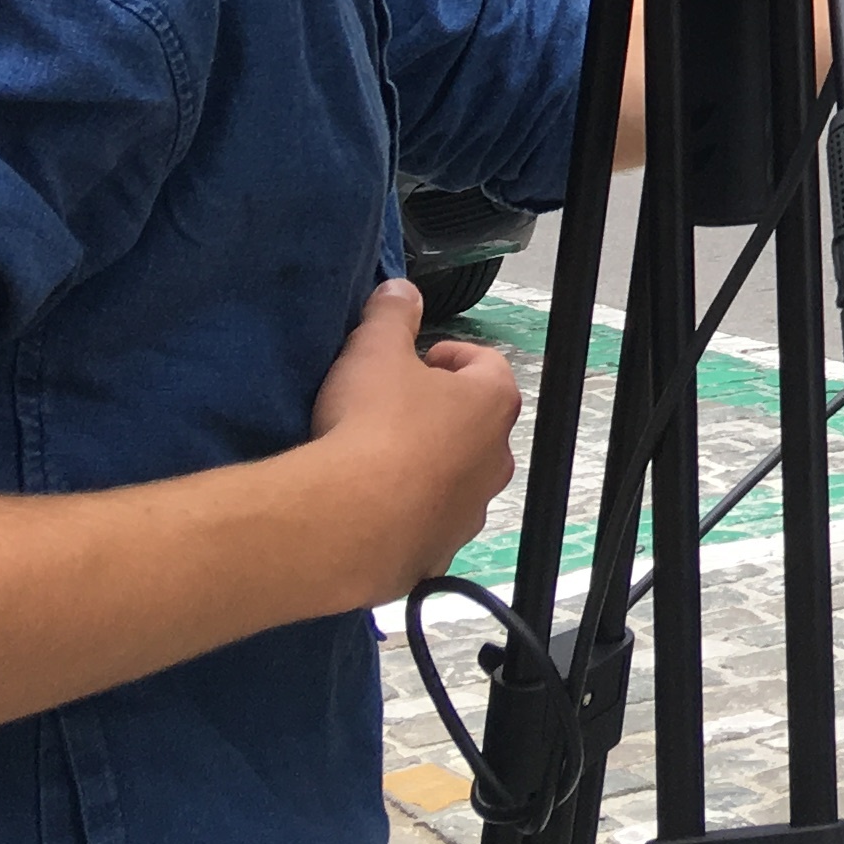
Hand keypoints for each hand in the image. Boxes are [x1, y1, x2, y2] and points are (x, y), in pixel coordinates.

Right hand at [303, 280, 519, 607]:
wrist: (348, 520)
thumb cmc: (372, 426)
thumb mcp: (375, 351)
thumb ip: (391, 315)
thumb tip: (400, 291)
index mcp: (492, 403)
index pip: (485, 364)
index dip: (450, 355)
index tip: (417, 359)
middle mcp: (495, 459)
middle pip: (473, 424)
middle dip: (437, 412)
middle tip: (391, 407)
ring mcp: (471, 511)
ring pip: (455, 477)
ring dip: (426, 466)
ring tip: (376, 460)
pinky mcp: (439, 552)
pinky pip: (428, 523)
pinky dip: (407, 512)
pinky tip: (369, 505)